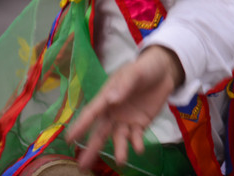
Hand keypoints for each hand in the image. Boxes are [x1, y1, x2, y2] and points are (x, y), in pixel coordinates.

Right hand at [67, 46, 183, 169]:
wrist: (164, 70)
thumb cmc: (143, 68)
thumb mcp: (134, 72)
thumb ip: (124, 84)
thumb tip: (111, 99)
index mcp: (106, 97)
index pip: (91, 113)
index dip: (80, 125)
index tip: (69, 139)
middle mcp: (113, 112)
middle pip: (101, 132)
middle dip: (92, 148)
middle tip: (83, 166)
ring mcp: (126, 120)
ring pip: (119, 137)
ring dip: (119, 149)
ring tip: (121, 160)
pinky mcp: (141, 124)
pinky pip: (137, 136)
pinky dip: (137, 143)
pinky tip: (139, 149)